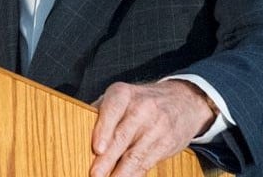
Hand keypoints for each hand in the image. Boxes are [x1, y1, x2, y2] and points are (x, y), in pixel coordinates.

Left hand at [89, 80, 214, 176]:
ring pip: (135, 155)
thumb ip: (101, 112)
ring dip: (121, 173)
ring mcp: (157, 126)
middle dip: (107, 159)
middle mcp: (142, 108)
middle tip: (95, 174)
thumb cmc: (142, 101)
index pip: (111, 110)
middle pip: (122, 137)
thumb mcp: (122, 97)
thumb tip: (79, 130)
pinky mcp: (167, 143)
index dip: (104, 130)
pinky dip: (134, 175)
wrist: (183, 101)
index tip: (98, 148)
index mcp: (124, 94)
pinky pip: (147, 162)